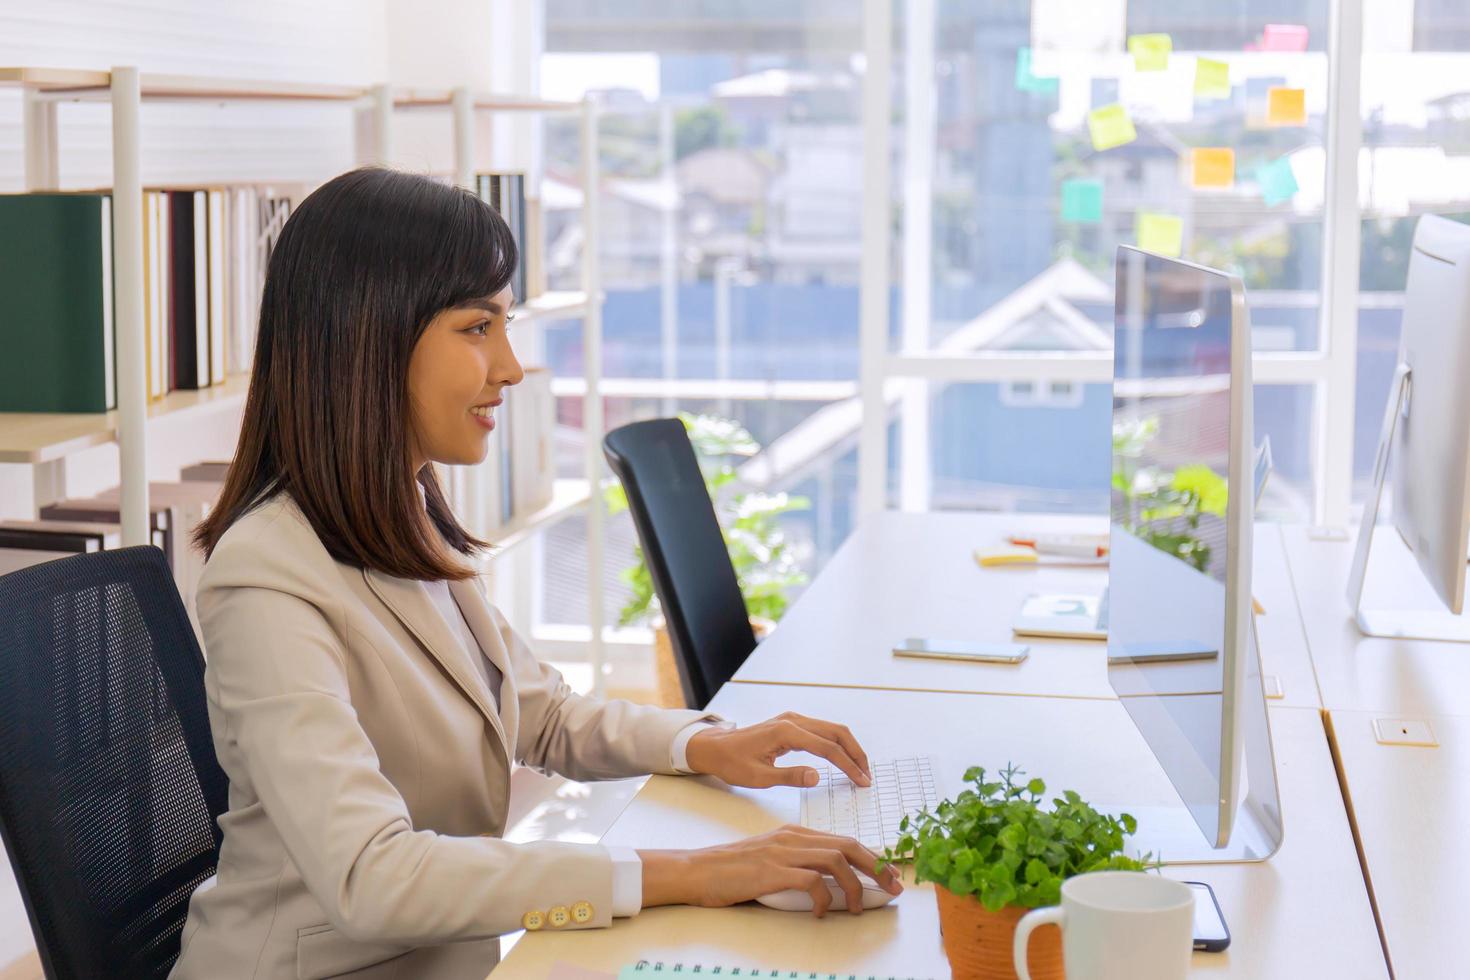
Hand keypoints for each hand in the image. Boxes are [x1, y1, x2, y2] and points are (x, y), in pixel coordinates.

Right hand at [638, 825, 903, 915]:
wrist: (698, 870)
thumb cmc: (733, 871)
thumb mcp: (771, 860)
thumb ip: (799, 865)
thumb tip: (833, 886)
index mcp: (795, 833)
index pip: (844, 839)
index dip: (872, 857)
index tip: (889, 875)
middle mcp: (793, 838)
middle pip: (848, 845)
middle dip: (877, 866)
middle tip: (893, 887)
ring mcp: (783, 852)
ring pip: (836, 860)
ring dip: (855, 886)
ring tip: (858, 907)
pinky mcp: (772, 870)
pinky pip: (812, 882)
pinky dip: (824, 899)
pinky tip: (821, 913)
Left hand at [684, 711, 871, 788]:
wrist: (715, 748)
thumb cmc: (732, 763)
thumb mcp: (758, 777)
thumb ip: (790, 776)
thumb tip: (818, 777)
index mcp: (786, 732)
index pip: (828, 748)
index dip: (848, 765)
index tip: (862, 781)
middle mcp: (793, 720)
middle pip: (836, 732)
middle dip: (856, 754)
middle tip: (867, 777)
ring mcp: (793, 720)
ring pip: (831, 730)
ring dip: (848, 748)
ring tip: (859, 771)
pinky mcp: (791, 725)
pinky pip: (821, 732)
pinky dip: (836, 745)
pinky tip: (842, 760)